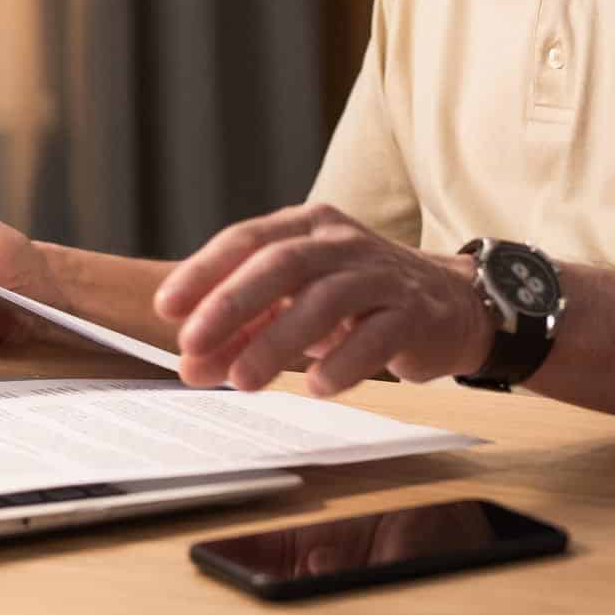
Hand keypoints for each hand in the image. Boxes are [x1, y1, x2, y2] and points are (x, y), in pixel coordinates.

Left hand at [153, 204, 489, 395]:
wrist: (447, 304)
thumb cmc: (356, 302)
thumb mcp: (295, 306)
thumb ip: (244, 330)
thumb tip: (192, 365)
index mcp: (306, 227)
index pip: (247, 240)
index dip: (204, 271)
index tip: (167, 308)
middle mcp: (342, 242)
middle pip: (282, 263)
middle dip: (232, 304)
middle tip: (193, 344)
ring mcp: (381, 275)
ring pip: (325, 300)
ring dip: (278, 342)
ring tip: (244, 380)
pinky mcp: (414, 313)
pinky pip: (377, 335)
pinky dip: (344, 362)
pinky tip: (316, 387)